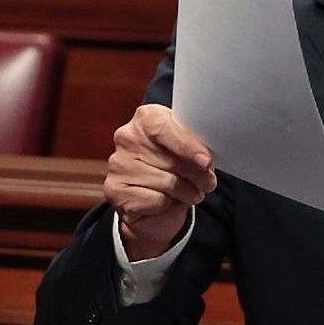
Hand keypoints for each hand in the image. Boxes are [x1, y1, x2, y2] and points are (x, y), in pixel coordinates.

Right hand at [105, 105, 217, 261]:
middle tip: (207, 182)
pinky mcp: (116, 191)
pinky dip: (169, 206)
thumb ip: (195, 145)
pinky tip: (168, 202)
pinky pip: (157, 201)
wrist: (152, 199)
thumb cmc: (174, 166)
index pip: (163, 128)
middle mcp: (127, 138)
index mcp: (146, 118)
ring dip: (188, 192)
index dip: (187, 145)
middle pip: (171, 159)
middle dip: (197, 175)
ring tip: (191, 193)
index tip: (206, 161)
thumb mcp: (188, 147)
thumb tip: (206, 160)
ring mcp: (119, 165)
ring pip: (168, 183)